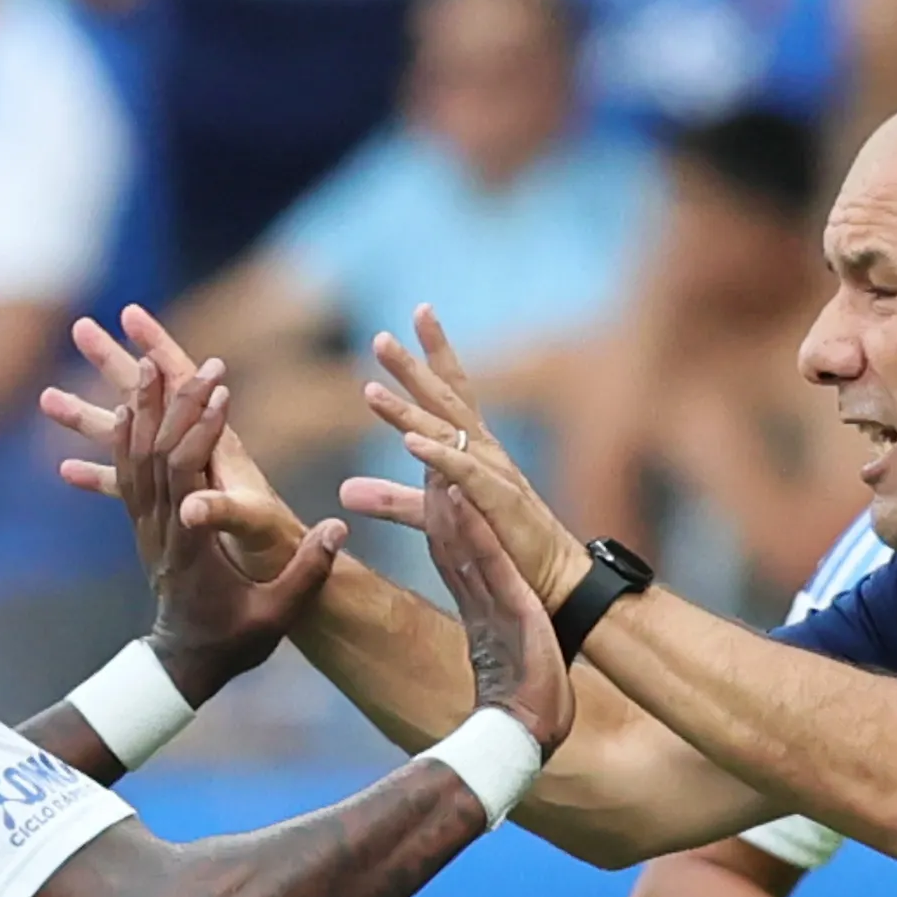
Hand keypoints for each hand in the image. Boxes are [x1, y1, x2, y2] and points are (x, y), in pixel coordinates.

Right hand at [41, 306, 307, 580]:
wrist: (286, 569)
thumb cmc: (278, 548)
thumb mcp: (255, 528)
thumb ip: (225, 511)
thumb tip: (188, 507)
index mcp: (220, 446)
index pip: (185, 382)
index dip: (160, 348)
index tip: (130, 313)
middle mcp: (200, 451)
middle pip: (152, 397)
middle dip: (114, 362)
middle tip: (79, 327)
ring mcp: (184, 477)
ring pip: (131, 437)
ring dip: (90, 416)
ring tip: (46, 398)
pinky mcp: (174, 503)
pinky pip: (130, 483)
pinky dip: (101, 473)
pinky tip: (65, 469)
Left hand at [116, 360, 347, 700]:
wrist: (184, 665)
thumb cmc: (236, 642)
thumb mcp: (279, 614)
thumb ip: (308, 572)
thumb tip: (339, 529)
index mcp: (192, 549)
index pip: (186, 478)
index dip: (200, 433)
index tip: (222, 394)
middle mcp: (160, 532)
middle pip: (155, 455)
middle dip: (174, 405)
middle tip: (192, 363)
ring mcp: (145, 528)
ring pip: (133, 457)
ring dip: (142, 409)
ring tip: (145, 361)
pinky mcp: (141, 527)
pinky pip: (127, 471)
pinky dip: (128, 435)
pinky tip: (132, 406)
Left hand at [341, 307, 590, 608]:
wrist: (552, 582)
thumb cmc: (503, 545)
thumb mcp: (438, 518)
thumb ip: (394, 501)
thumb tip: (344, 491)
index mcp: (474, 449)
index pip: (451, 391)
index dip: (434, 353)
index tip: (416, 314)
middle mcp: (485, 451)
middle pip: (446, 399)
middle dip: (413, 368)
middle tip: (380, 338)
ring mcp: (494, 473)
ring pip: (447, 432)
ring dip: (408, 409)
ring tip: (370, 390)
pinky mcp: (498, 501)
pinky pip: (462, 473)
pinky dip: (436, 455)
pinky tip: (409, 441)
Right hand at [422, 468, 572, 755]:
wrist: (521, 741)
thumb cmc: (521, 716)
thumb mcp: (511, 670)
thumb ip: (501, 655)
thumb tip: (497, 661)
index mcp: (479, 616)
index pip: (455, 559)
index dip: (443, 520)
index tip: (435, 483)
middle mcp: (478, 603)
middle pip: (449, 541)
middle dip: (435, 496)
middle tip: (423, 452)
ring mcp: (489, 603)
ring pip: (461, 542)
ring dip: (447, 499)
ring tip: (435, 457)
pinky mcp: (507, 607)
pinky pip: (487, 559)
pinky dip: (473, 524)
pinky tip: (461, 494)